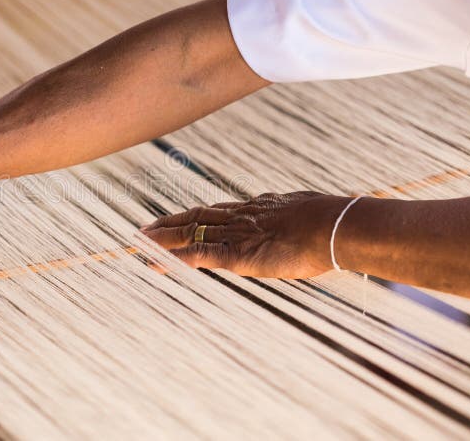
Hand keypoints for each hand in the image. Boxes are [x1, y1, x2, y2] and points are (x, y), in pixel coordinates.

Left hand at [141, 192, 347, 277]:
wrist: (331, 227)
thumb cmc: (330, 222)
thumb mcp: (308, 212)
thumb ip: (296, 216)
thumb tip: (307, 217)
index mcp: (256, 208)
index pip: (216, 210)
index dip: (194, 215)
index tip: (178, 217)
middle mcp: (238, 217)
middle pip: (194, 217)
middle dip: (168, 223)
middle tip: (145, 228)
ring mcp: (234, 234)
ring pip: (188, 233)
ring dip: (161, 239)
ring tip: (139, 243)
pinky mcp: (234, 255)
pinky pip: (196, 256)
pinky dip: (172, 259)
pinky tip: (154, 261)